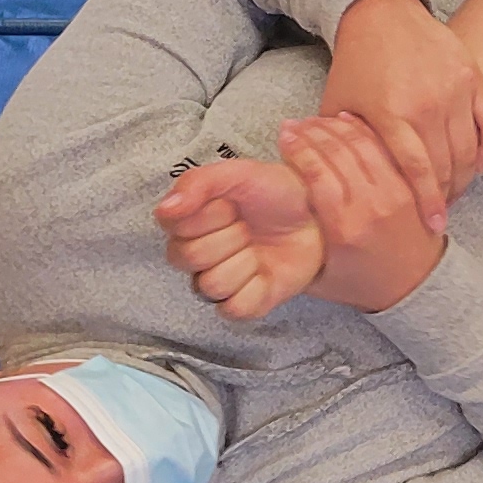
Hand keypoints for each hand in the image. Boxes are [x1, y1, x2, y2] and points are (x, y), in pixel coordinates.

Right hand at [156, 155, 328, 323]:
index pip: (173, 227)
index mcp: (187, 223)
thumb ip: (197, 184)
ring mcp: (219, 281)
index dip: (206, 215)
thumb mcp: (237, 173)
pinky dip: (254, 289)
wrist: (317, 215)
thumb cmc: (275, 192)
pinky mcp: (244, 304)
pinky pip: (233, 309)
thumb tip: (165, 209)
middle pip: (189, 257)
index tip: (230, 204)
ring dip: (243, 261)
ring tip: (259, 247)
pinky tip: (266, 271)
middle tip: (248, 225)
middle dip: (228, 236)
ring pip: (211, 285)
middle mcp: (196, 256)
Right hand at [279, 114, 445, 313]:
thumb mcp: (316, 275)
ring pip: (361, 145)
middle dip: (312, 131)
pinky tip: (347, 120)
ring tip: (314, 120)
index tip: (284, 136)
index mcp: (343, 229)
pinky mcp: (411, 187)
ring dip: (335, 126)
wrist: (415, 289)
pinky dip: (363, 131)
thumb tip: (264, 212)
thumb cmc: (361, 283)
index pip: (316, 173)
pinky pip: (384, 149)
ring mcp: (394, 195)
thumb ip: (291, 246)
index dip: (298, 148)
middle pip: (337, 154)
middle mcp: (370, 208)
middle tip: (294, 124)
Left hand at [325, 0, 482, 231]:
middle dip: (447, 195)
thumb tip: (334, 188)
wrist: (380, 13)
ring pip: (471, 148)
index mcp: (392, 114)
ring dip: (466, 176)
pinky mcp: (472, 75)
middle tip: (441, 210)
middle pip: (448, 165)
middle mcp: (428, 103)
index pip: (419, 172)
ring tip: (456, 191)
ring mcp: (455, 88)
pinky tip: (479, 164)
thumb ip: (337, 147)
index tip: (434, 225)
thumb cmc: (356, 64)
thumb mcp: (336, 106)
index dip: (428, 203)